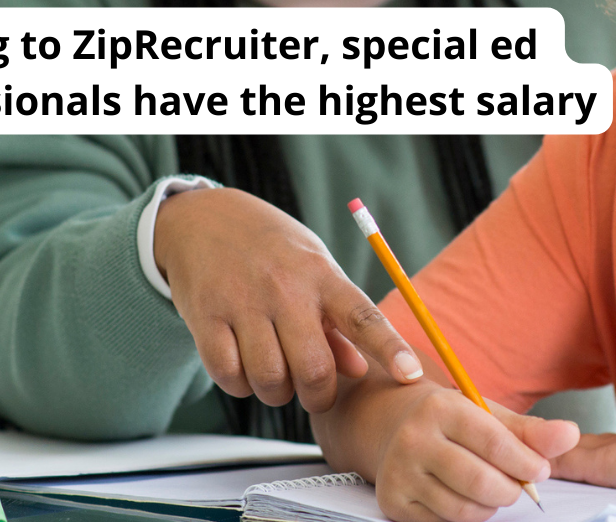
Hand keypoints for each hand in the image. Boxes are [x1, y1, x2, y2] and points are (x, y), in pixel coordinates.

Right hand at [154, 186, 423, 412]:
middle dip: (318, 397)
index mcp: (322, 276)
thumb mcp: (314, 269)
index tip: (411, 376)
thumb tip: (360, 369)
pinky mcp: (206, 316)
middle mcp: (285, 289)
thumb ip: (336, 321)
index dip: (390, 348)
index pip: (363, 317)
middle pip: (314, 369)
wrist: (204, 218)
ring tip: (274, 376)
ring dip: (275, 393)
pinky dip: (238, 384)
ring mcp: (243, 302)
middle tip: (313, 392)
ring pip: (270, 380)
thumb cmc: (272, 250)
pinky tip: (241, 366)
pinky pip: (228, 375)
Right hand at [372, 387, 578, 521]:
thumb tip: (569, 435)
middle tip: (517, 485)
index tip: (541, 470)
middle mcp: (414, 439)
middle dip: (511, 490)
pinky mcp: (393, 502)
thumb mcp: (489, 416)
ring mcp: (399, 473)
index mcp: (441, 408)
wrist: (393, 427)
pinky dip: (467, 516)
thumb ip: (530, 430)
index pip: (494, 443)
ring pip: (463, 510)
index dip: (526, 463)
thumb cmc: (452, 421)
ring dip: (490, 506)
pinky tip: (465, 497)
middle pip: (480, 482)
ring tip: (491, 489)